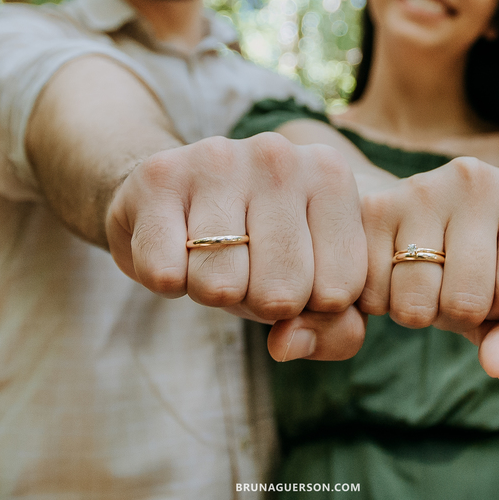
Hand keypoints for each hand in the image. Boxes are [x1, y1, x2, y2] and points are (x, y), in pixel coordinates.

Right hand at [106, 133, 368, 360]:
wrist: (172, 193)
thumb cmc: (255, 245)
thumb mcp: (312, 285)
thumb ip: (336, 331)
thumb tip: (287, 344)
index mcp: (330, 175)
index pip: (338, 292)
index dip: (308, 306)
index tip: (289, 272)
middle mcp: (280, 156)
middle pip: (282, 293)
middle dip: (257, 301)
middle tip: (243, 267)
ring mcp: (217, 159)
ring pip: (220, 286)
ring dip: (209, 292)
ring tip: (208, 255)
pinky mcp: (159, 175)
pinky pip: (164, 274)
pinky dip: (166, 281)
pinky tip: (173, 246)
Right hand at [353, 157, 498, 378]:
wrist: (403, 216)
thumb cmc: (465, 262)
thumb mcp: (497, 297)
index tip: (490, 282)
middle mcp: (474, 181)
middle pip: (466, 303)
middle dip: (452, 314)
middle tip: (445, 283)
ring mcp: (420, 188)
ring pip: (415, 305)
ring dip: (413, 312)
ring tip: (417, 277)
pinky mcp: (372, 206)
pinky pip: (373, 295)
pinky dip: (378, 302)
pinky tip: (386, 270)